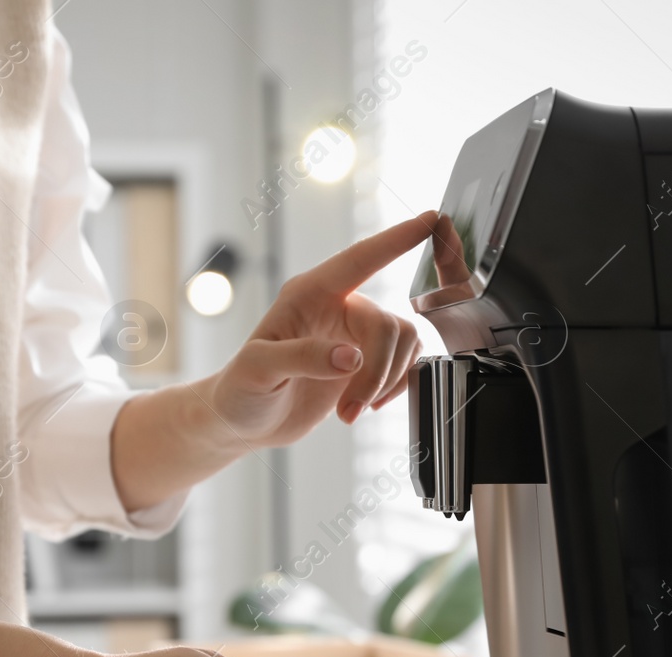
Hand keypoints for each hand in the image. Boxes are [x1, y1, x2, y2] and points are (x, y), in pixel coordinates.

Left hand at [198, 211, 437, 446]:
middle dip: (377, 371)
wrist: (243, 421)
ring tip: (350, 411)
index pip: (359, 259)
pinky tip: (364, 406)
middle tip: (352, 408)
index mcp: (307, 294)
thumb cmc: (240, 389)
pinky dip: (393, 388)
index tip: (431, 219)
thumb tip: (351, 357)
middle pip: (386, 324)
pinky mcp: (367, 362)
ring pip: (403, 342)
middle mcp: (336, 307)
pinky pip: (405, 363)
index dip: (397, 239)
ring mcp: (354, 335)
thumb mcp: (257, 370)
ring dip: (385, 383)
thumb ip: (301, 358)